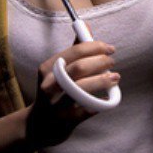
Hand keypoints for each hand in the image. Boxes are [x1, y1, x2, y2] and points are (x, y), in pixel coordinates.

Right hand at [25, 24, 119, 149]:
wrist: (37, 126)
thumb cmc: (53, 92)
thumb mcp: (56, 71)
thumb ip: (73, 50)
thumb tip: (86, 25)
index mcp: (47, 68)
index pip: (75, 51)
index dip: (95, 47)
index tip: (109, 48)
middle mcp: (49, 85)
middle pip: (79, 68)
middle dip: (100, 62)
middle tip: (112, 62)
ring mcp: (56, 104)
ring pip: (83, 89)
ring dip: (102, 81)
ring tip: (115, 77)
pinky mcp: (65, 121)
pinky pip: (88, 108)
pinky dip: (100, 102)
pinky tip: (106, 99)